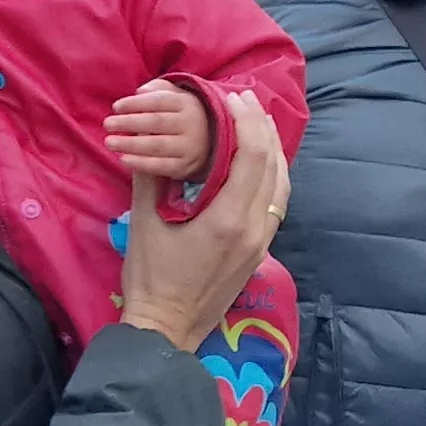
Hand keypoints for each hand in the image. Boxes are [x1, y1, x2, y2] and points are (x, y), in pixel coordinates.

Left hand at [106, 80, 217, 182]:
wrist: (214, 142)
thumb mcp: (178, 97)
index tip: (115, 107)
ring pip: (157, 145)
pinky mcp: (186, 167)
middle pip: (156, 122)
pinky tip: (124, 159)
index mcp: (187, 104)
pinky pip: (162, 166)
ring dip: (131, 144)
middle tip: (107, 124)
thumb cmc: (184, 115)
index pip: (158, 101)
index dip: (135, 104)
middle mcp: (191, 125)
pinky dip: (142, 164)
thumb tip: (138, 92)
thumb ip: (158, 89)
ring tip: (109, 142)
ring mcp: (190, 147)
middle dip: (129, 122)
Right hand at [117, 90, 288, 351]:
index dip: (246, 120)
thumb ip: (152, 177)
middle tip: (245, 100)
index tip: (232, 96)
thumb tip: (151, 140)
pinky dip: (271, 175)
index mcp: (228, 219)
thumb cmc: (151, 277)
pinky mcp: (260, 250)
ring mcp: (262, 241)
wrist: (166, 329)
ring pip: (281, 184)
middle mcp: (254, 228)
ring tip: (256, 123)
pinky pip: (276, 202)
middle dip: (262, 127)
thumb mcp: (144, 222)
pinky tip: (258, 163)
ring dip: (272, 150)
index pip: (252, 156)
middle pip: (274, 165)